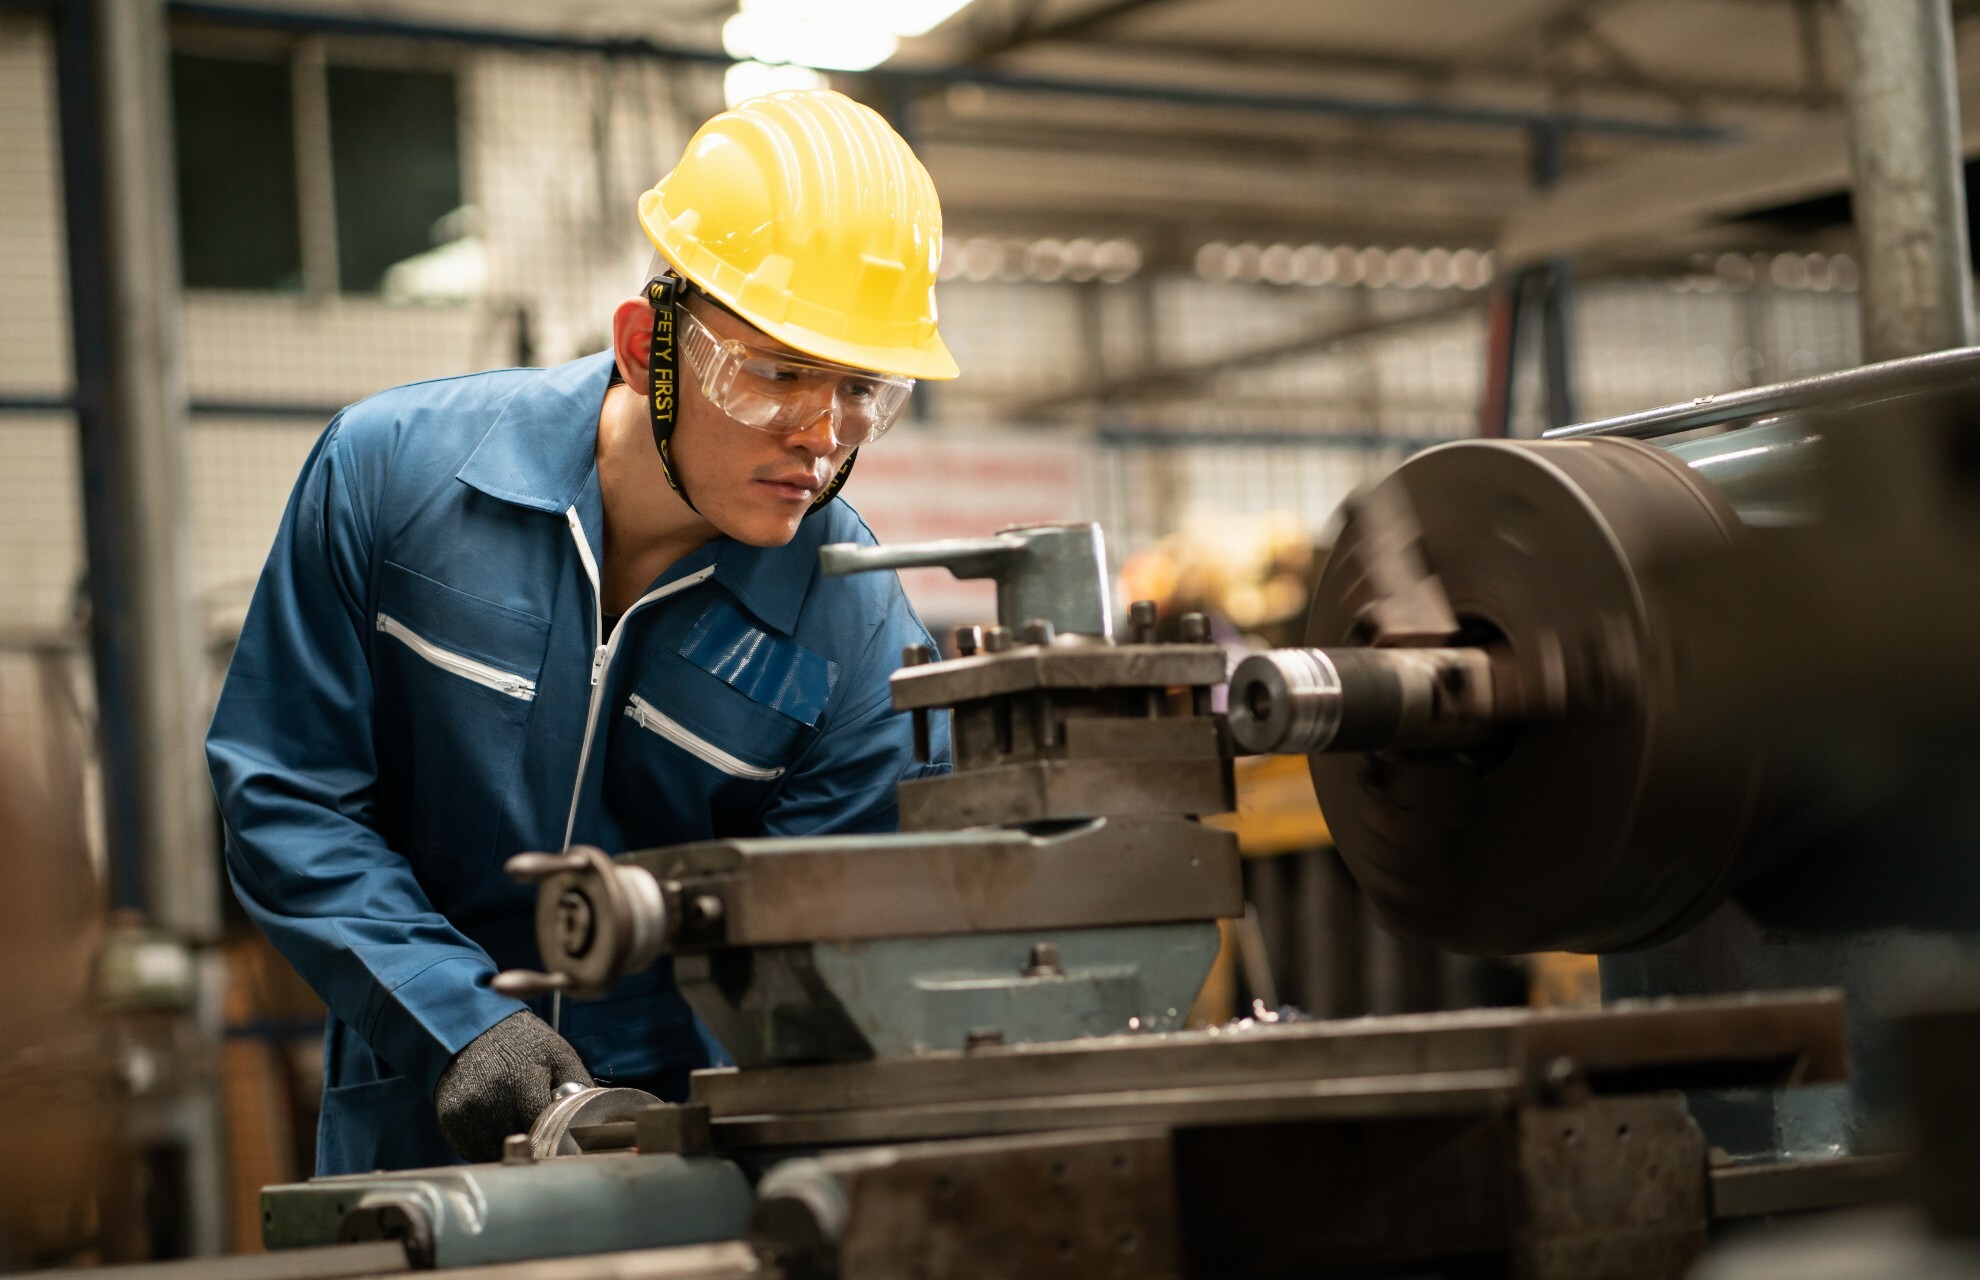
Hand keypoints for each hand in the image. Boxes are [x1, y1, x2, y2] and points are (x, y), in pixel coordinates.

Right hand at [434, 1010, 591, 1161]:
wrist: (472, 1027)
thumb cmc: (523, 1042)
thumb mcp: (559, 1055)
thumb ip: (579, 1087)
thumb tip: (597, 1122)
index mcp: (522, 1082)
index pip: (542, 1130)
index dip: (554, 1138)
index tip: (561, 1139)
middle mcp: (490, 1100)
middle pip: (519, 1145)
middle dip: (534, 1144)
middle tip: (542, 1134)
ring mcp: (466, 1112)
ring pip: (493, 1153)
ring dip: (508, 1149)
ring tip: (517, 1125)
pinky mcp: (448, 1121)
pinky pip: (471, 1151)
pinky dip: (486, 1146)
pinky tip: (495, 1125)